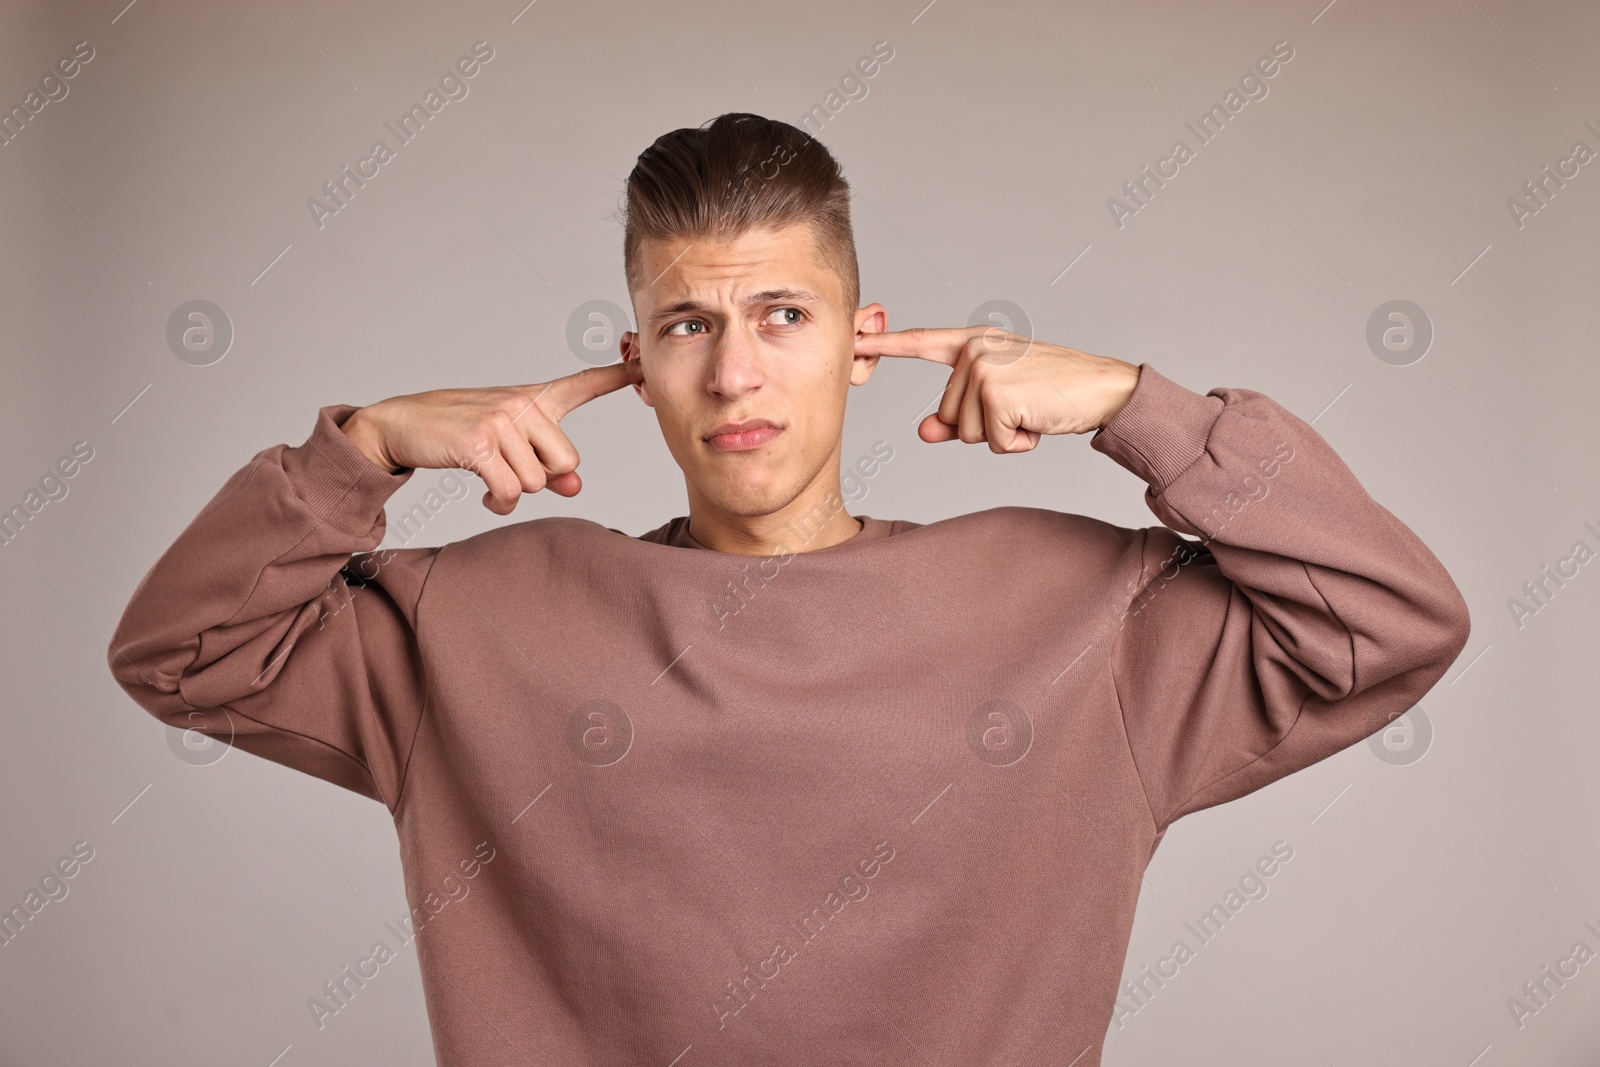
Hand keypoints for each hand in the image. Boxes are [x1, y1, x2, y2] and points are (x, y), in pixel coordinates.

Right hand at [340, 360, 643, 513]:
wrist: (399, 424)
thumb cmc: (458, 433)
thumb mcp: (508, 445)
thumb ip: (547, 464)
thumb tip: (577, 489)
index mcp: (533, 398)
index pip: (583, 384)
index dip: (618, 376)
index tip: (643, 365)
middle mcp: (522, 403)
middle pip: (566, 463)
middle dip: (542, 479)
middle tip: (510, 469)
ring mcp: (501, 421)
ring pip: (538, 482)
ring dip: (514, 493)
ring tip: (492, 480)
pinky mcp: (479, 443)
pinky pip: (511, 492)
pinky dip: (499, 503)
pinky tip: (486, 496)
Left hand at [854, 326, 1139, 452]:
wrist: (1103, 390)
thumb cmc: (1053, 394)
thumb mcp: (1001, 403)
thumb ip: (957, 418)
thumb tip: (922, 432)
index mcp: (974, 343)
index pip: (921, 343)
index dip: (884, 345)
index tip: (853, 341)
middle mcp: (975, 350)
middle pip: (948, 416)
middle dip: (984, 427)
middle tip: (1022, 408)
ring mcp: (984, 369)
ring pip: (965, 432)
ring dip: (1001, 436)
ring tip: (1030, 412)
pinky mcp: (996, 394)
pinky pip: (990, 442)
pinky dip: (1016, 444)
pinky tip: (1036, 422)